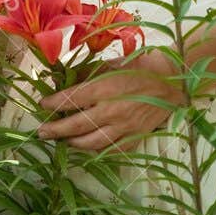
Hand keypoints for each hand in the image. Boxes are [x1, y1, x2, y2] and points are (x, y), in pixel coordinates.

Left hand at [35, 48, 182, 152]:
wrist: (173, 82)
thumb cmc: (142, 67)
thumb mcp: (112, 63)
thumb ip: (87, 73)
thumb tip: (64, 78)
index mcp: (105, 88)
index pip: (71, 99)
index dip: (53, 103)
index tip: (42, 104)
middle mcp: (112, 111)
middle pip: (76, 126)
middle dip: (55, 130)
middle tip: (41, 132)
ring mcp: (124, 127)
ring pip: (91, 143)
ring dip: (72, 143)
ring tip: (61, 141)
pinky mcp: (135, 137)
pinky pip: (111, 150)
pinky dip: (96, 151)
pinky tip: (86, 149)